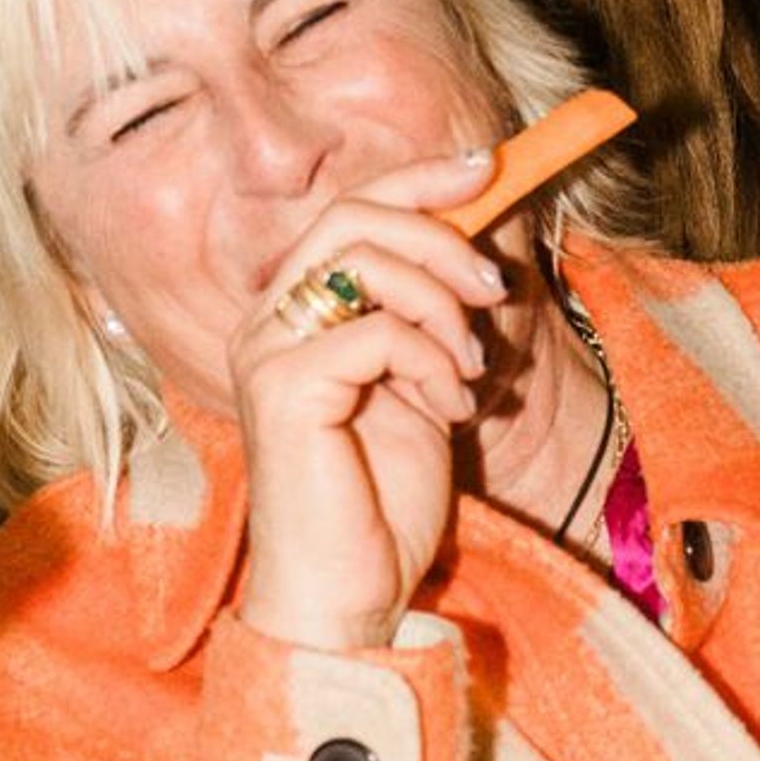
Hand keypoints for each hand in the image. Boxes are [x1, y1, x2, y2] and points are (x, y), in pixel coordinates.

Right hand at [230, 158, 504, 652]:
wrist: (348, 594)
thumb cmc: (380, 502)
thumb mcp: (424, 385)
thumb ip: (431, 316)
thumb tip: (479, 245)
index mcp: (295, 311)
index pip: (352, 209)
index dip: (422, 178)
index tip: (489, 165)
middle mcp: (266, 320)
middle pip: (354, 216)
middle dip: (441, 237)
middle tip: (493, 289)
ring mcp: (266, 352)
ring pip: (365, 262)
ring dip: (444, 308)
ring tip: (473, 372)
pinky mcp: (282, 389)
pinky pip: (376, 332)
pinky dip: (432, 361)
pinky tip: (451, 408)